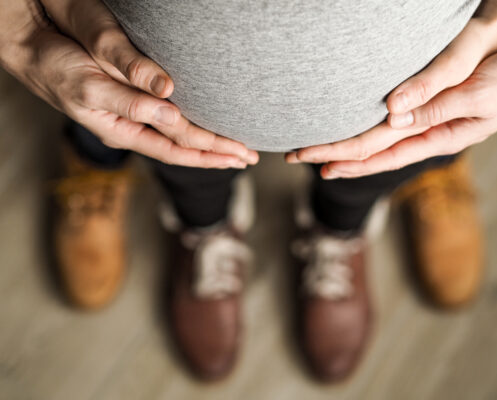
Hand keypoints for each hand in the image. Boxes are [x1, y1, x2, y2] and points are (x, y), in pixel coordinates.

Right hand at [0, 0, 258, 168]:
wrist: (33, 50)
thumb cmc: (57, 69)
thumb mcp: (91, 88)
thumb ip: (130, 101)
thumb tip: (172, 113)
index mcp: (125, 130)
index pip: (177, 149)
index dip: (209, 153)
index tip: (239, 155)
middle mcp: (134, 126)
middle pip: (184, 147)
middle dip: (217, 153)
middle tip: (249, 156)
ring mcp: (134, 114)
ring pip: (180, 135)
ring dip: (209, 142)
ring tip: (235, 148)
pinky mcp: (134, 99)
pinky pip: (171, 120)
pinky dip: (193, 125)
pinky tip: (204, 126)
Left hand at [286, 1, 496, 177]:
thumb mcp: (479, 95)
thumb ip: (437, 107)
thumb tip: (394, 119)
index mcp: (436, 135)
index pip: (380, 153)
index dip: (347, 158)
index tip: (316, 163)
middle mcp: (426, 133)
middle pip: (370, 150)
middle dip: (334, 154)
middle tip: (297, 154)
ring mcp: (427, 123)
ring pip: (377, 140)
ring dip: (345, 145)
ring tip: (315, 149)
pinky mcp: (430, 109)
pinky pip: (391, 126)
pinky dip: (367, 132)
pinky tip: (353, 131)